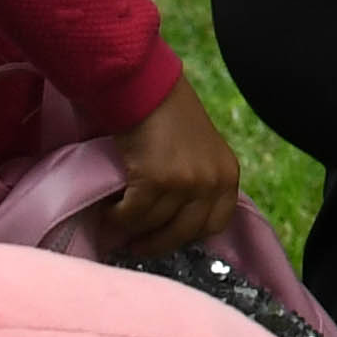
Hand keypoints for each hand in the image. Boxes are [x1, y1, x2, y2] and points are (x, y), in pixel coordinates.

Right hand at [102, 83, 241, 259]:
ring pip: (154, 225)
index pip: (215, 224)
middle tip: (136, 246)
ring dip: (131, 228)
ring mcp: (186, 182)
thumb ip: (199, 182)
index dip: (189, 236)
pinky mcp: (156, 180)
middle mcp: (212, 181)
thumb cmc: (170, 117)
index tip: (168, 238)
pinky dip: (117, 216)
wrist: (147, 89)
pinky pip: (132, 214)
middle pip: (183, 233)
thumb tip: (178, 221)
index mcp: (228, 174)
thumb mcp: (201, 151)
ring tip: (118, 222)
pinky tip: (109, 210)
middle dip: (157, 244)